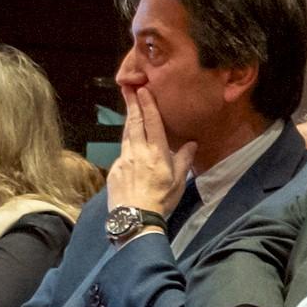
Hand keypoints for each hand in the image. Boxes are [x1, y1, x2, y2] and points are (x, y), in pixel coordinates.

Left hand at [105, 88, 181, 217]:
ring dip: (128, 121)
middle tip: (128, 89)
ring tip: (130, 110)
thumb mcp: (178, 181)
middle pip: (134, 123)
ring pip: (126, 135)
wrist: (135, 218)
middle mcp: (138, 151)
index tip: (142, 90)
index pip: (151, 123)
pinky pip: (122, 153)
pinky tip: (131, 147)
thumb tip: (191, 144)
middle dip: (132, 104)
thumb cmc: (161, 200)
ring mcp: (123, 160)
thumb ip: (184, 159)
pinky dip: (127, 146)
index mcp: (156, 152)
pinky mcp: (114, 169)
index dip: (147, 105)